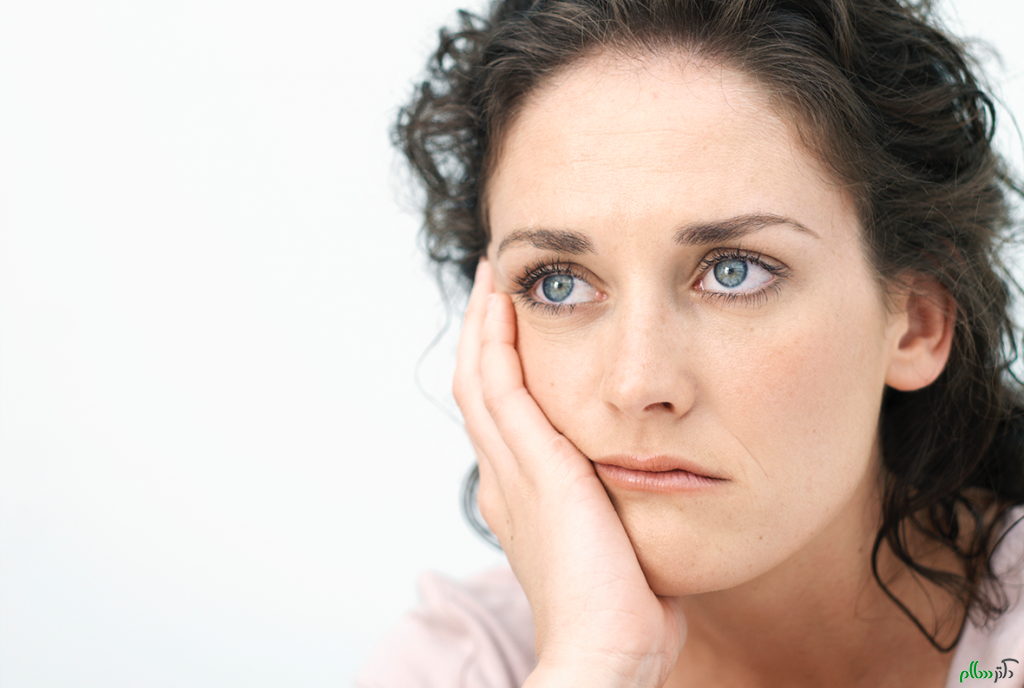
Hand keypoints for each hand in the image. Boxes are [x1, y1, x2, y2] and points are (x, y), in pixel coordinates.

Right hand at [453, 259, 686, 687]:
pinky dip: (496, 339)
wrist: (603, 650)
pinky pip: (499, 383)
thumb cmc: (623, 613)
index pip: (503, 417)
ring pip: (480, 376)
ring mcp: (508, 469)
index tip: (521, 330)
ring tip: (497, 277)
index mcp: (521, 497)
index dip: (504, 370)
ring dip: (486, 324)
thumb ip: (624, 517)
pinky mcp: (528, 463)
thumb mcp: (620, 548)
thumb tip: (655, 505)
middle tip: (498, 286)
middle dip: (487, 334)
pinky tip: (506, 302)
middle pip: (480, 387)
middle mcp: (503, 478)